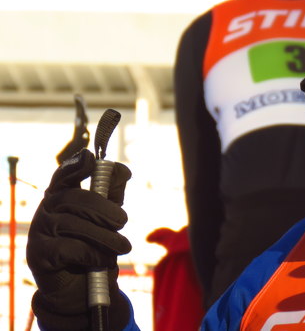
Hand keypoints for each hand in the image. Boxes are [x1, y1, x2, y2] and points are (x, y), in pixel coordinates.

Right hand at [27, 148, 132, 329]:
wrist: (80, 288)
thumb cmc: (94, 245)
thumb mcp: (107, 217)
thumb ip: (113, 193)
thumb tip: (123, 170)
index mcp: (62, 195)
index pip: (64, 174)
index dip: (76, 165)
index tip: (91, 159)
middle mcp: (46, 209)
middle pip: (74, 198)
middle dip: (104, 209)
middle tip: (123, 221)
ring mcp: (39, 232)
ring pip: (73, 224)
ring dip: (105, 236)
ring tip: (123, 246)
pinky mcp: (38, 255)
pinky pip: (69, 249)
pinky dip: (92, 254)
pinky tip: (103, 261)